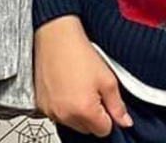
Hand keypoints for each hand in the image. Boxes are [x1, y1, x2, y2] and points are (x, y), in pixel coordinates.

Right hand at [33, 16, 132, 137]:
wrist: (55, 36)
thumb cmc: (79, 53)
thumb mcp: (107, 78)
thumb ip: (117, 105)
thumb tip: (125, 122)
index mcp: (84, 111)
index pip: (104, 130)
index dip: (109, 116)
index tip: (106, 101)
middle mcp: (65, 116)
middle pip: (87, 129)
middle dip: (93, 115)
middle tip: (92, 90)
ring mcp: (50, 111)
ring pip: (71, 123)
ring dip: (77, 112)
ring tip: (77, 86)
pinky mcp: (40, 105)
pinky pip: (57, 115)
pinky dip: (62, 106)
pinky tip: (65, 88)